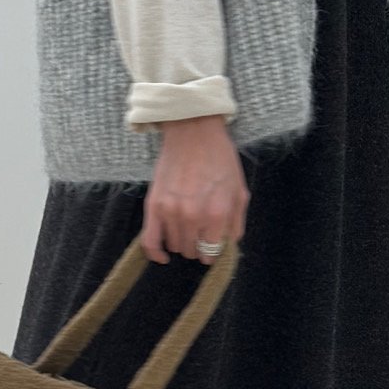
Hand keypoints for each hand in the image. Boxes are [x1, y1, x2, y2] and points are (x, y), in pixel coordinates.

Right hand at [142, 113, 248, 263]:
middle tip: (202, 232)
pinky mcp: (153, 206)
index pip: (212, 251)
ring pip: (175, 246)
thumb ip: (236, 223)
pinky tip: (163, 257)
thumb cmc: (220, 158)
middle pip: (192, 251)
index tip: (213, 245)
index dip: (214, 250)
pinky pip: (149, 241)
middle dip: (199, 246)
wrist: (193, 132)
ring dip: (182, 242)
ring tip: (187, 228)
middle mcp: (192, 217)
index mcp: (216, 214)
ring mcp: (170, 212)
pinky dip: (155, 253)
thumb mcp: (239, 190)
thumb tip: (228, 245)